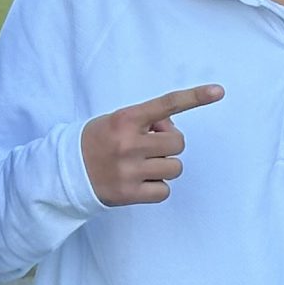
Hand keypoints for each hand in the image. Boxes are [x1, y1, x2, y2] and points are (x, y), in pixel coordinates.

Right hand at [82, 84, 223, 206]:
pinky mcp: (129, 193)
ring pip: (175, 167)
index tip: (218, 91)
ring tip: (143, 166)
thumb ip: (145, 121)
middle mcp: (129, 143)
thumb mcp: (116, 121)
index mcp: (125, 119)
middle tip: (150, 146)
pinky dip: (158, 187)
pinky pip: (165, 189)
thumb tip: (171, 129)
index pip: (166, 104)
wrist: (64, 172)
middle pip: (178, 143)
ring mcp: (130, 170)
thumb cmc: (96, 142)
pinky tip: (140, 182)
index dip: (195, 97)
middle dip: (169, 145)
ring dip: (165, 166)